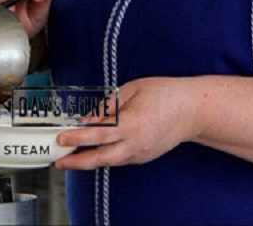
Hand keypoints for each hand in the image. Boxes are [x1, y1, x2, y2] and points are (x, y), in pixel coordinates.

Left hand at [55, 77, 199, 168]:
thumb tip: (89, 118)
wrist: (192, 110)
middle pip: (101, 158)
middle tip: (59, 161)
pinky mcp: (143, 157)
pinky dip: (105, 155)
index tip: (62, 137)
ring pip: (109, 162)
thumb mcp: (133, 89)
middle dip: (77, 162)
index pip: (99, 134)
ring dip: (89, 161)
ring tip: (71, 157)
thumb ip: (109, 105)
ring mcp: (140, 153)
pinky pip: (119, 158)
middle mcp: (136, 144)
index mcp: (132, 124)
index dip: (78, 137)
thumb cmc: (165, 94)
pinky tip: (95, 150)